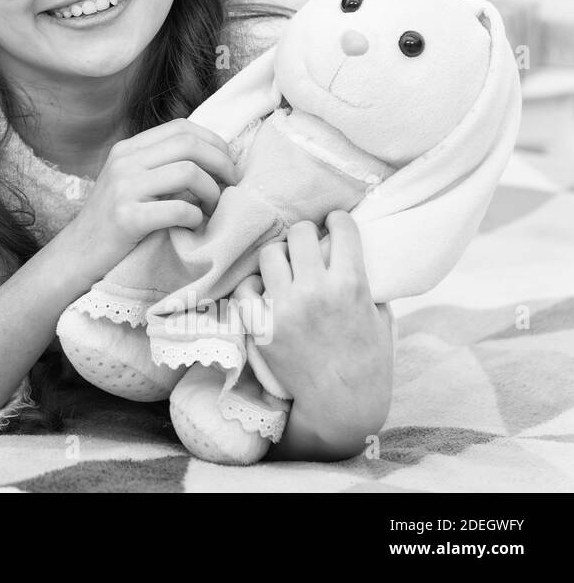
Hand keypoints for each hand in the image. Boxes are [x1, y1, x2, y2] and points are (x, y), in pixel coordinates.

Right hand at [61, 118, 237, 284]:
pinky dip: (195, 218)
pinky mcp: (127, 218)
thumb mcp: (131, 182)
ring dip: (211, 192)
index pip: (181, 128)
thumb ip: (160, 166)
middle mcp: (124, 162)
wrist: (77, 254)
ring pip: (188, 172)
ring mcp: (123, 188)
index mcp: (128, 149)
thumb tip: (214, 159)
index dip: (214, 142)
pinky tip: (192, 226)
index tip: (227, 164)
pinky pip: (178, 210)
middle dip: (221, 163)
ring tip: (211, 209)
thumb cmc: (113, 221)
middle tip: (231, 185)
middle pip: (189, 145)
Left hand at [252, 212, 392, 438]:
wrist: (341, 404)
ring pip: (269, 254)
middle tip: (307, 244)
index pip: (341, 228)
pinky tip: (265, 292)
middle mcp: (315, 291)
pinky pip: (246, 288)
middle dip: (306, 233)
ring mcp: (285, 307)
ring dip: (279, 256)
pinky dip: (254, 287)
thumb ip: (365, 281)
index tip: (334, 223)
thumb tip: (349, 249)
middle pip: (300, 233)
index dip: (337, 221)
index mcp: (351, 284)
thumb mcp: (379, 315)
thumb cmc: (368, 361)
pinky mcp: (261, 326)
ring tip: (285, 267)